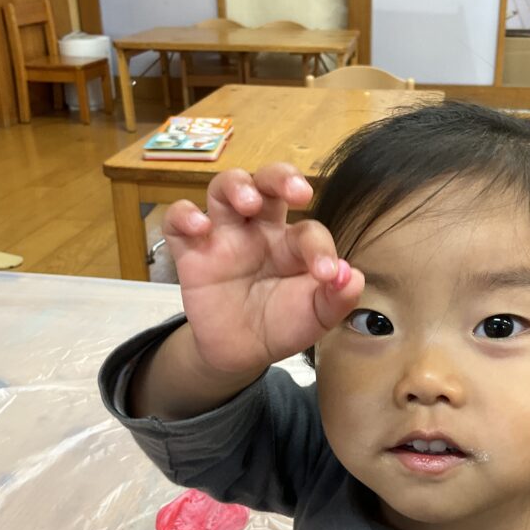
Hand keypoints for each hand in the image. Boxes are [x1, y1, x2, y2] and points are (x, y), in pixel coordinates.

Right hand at [162, 163, 363, 373]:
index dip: (320, 248)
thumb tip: (351, 276)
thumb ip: (337, 298)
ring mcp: (224, 236)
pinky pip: (178, 221)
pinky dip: (184, 215)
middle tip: (298, 192)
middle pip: (267, 181)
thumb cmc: (282, 324)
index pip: (308, 229)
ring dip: (236, 185)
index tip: (327, 275)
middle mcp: (260, 230)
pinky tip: (200, 228)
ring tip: (248, 202)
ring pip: (224, 187)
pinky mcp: (191, 251)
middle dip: (281, 176)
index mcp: (293, 242)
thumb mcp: (316, 317)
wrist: (241, 352)